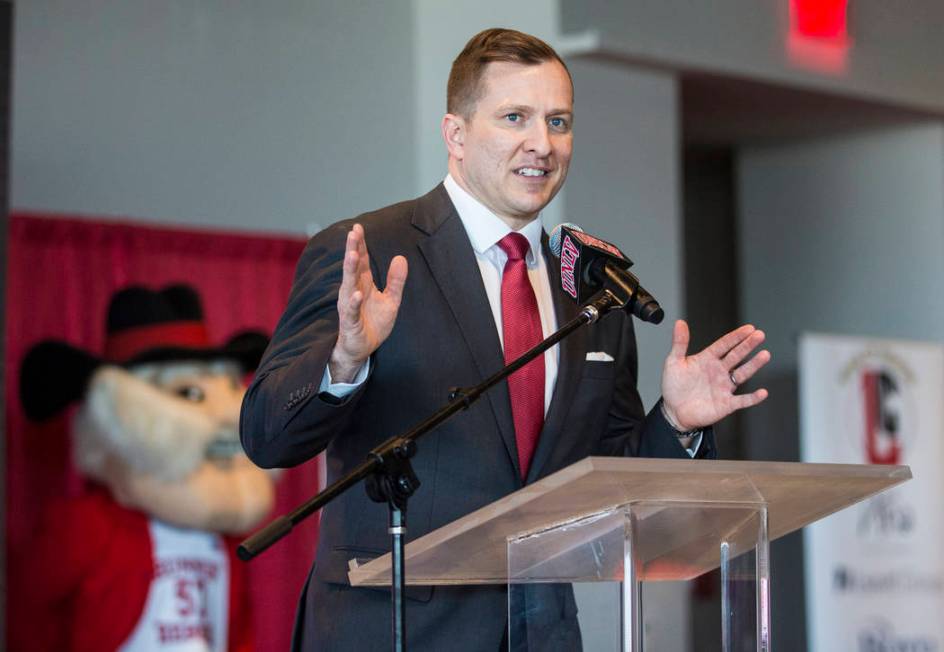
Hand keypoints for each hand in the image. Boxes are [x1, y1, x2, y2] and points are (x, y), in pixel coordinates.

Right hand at [329, 224, 407, 382]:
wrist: (362, 349)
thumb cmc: (373, 324)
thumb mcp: (391, 300)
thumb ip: (396, 280)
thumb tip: (401, 258)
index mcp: (363, 284)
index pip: (361, 261)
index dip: (360, 245)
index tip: (358, 228)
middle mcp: (353, 291)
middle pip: (353, 267)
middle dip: (352, 250)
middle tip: (352, 232)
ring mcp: (350, 306)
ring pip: (348, 285)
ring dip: (350, 270)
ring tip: (353, 254)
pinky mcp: (350, 322)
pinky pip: (351, 311)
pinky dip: (354, 302)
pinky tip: (357, 293)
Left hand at [660, 320, 769, 431]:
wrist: (674, 411)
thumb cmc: (674, 386)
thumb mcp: (674, 362)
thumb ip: (679, 343)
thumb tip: (679, 323)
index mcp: (708, 359)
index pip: (725, 345)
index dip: (736, 336)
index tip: (749, 328)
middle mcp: (719, 371)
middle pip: (736, 355)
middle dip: (748, 345)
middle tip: (759, 335)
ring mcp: (724, 387)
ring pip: (742, 374)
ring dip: (754, 365)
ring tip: (765, 355)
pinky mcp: (726, 403)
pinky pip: (742, 400)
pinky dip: (752, 398)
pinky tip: (762, 393)